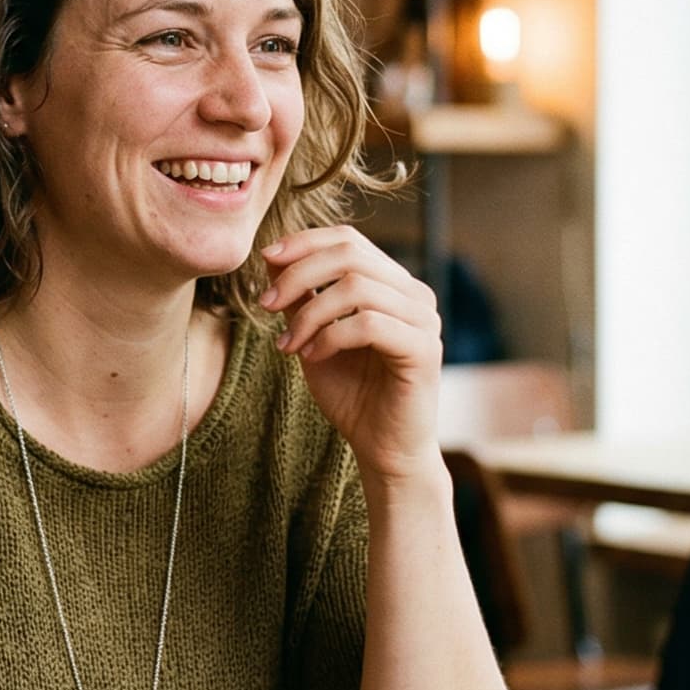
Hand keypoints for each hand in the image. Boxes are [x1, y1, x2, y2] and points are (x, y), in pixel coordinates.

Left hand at [261, 227, 442, 485]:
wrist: (383, 449)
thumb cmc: (352, 393)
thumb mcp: (314, 335)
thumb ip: (301, 298)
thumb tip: (271, 256)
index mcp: (392, 284)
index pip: (349, 240)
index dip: (304, 242)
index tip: (265, 259)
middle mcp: (414, 295)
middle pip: (350, 256)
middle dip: (298, 274)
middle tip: (266, 303)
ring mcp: (424, 320)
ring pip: (356, 288)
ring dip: (309, 314)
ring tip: (288, 344)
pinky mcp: (424, 350)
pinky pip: (369, 324)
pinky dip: (330, 336)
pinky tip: (311, 357)